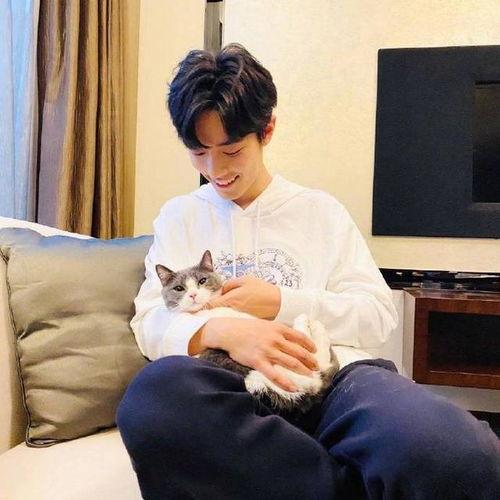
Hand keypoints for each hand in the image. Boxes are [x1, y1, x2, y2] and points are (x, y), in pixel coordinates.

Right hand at [201, 317, 318, 391]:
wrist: (227, 332)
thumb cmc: (245, 328)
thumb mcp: (264, 324)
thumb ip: (277, 331)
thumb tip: (288, 337)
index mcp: (278, 328)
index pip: (300, 337)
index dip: (309, 345)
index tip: (315, 351)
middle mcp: (275, 339)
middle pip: (299, 352)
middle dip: (310, 360)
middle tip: (316, 367)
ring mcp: (267, 351)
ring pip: (291, 363)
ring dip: (304, 370)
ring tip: (311, 376)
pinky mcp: (258, 362)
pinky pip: (275, 375)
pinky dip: (286, 383)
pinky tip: (294, 388)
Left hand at [203, 275, 280, 319]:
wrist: (280, 303)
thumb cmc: (263, 290)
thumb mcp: (245, 280)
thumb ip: (229, 285)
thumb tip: (219, 290)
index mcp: (230, 300)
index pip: (209, 305)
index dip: (200, 305)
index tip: (193, 305)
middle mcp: (232, 312)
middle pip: (213, 314)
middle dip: (206, 312)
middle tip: (200, 310)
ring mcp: (237, 320)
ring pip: (221, 319)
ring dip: (216, 316)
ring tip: (213, 313)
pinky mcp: (243, 324)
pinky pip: (231, 322)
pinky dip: (227, 319)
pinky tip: (227, 316)